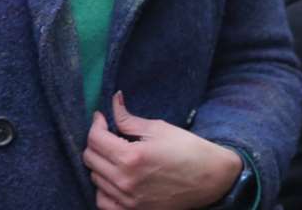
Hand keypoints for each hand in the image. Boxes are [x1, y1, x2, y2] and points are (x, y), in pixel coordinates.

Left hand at [82, 93, 241, 208]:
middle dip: (96, 141)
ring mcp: (126, 199)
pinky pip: (102, 201)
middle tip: (108, 134)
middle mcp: (124, 180)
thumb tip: (114, 102)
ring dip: (100, 163)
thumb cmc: (189, 150)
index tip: (101, 117)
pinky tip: (114, 177)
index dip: (96, 124)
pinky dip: (103, 188)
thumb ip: (130, 119)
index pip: (96, 139)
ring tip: (115, 154)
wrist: (211, 179)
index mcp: (131, 156)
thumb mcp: (160, 129)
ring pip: (94, 178)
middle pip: (90, 158)